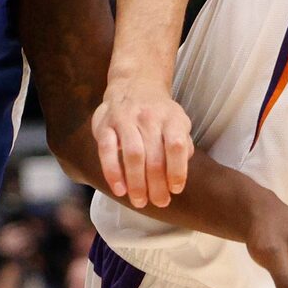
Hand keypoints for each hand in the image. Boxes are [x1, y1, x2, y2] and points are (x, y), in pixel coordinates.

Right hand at [92, 80, 192, 209]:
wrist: (134, 84)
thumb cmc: (159, 113)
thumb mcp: (178, 122)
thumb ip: (183, 145)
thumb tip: (179, 173)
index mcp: (171, 118)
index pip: (176, 146)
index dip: (177, 170)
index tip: (175, 189)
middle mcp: (149, 117)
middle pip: (154, 156)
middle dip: (157, 185)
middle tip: (159, 203)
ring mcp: (125, 119)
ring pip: (132, 155)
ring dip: (136, 182)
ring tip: (140, 201)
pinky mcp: (104, 124)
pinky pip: (107, 151)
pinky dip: (112, 172)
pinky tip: (119, 190)